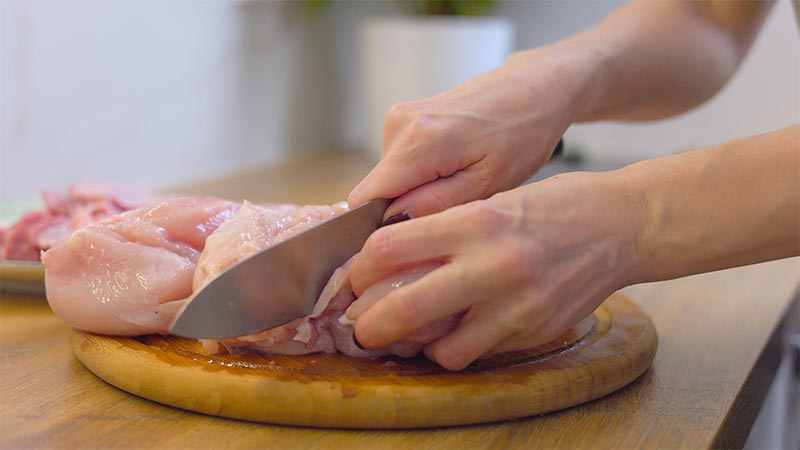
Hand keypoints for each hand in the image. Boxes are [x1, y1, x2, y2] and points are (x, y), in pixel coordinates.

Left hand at [347, 171, 643, 369]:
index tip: (357, 275)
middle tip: (362, 328)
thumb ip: (445, 230)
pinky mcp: (535, 330)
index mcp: (477, 220)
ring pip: (442, 348)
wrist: (621, 226)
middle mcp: (494, 264)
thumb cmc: (554, 206)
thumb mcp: (494, 199)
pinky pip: (479, 352)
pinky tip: (457, 333)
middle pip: (405, 307)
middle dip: (370, 325)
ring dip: (419, 346)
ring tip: (412, 336)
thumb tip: (391, 257)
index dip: (361, 267)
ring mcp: (518, 304)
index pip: (390, 247)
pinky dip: (459, 348)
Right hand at [348, 48, 593, 218]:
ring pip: (388, 179)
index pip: (366, 198)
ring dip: (415, 192)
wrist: (534, 89)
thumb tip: (391, 223)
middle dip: (404, 211)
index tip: (408, 240)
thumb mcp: (488, 183)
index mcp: (420, 141)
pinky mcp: (403, 117)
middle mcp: (399, 123)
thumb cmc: (523, 134)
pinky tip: (453, 167)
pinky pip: (398, 163)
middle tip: (451, 211)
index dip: (378, 227)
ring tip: (458, 183)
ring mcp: (399, 116)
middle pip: (376, 191)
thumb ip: (435, 205)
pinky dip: (419, 175)